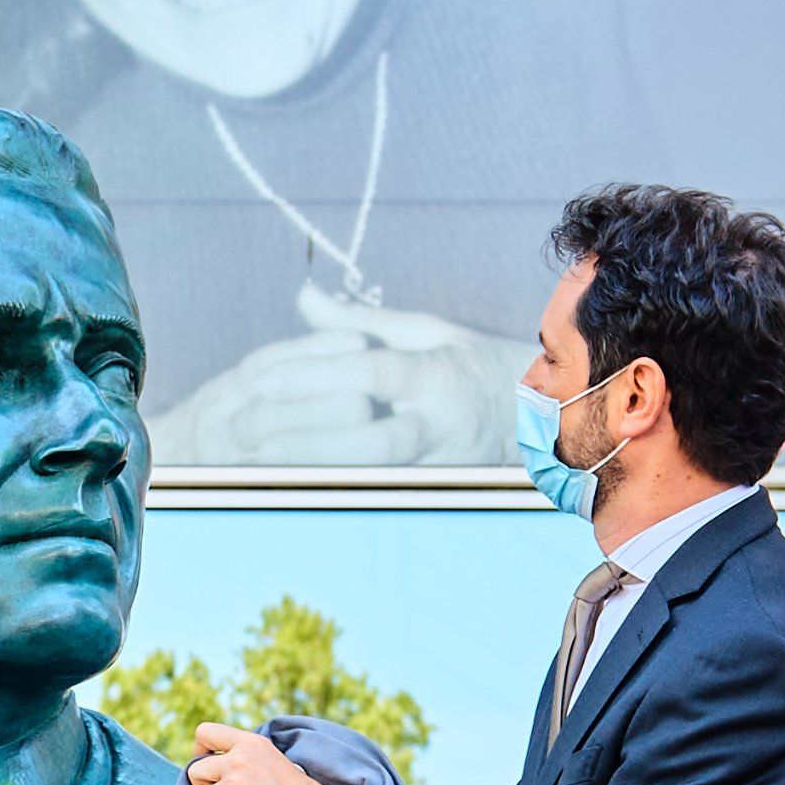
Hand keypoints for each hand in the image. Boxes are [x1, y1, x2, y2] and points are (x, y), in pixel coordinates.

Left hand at [151, 293, 516, 465]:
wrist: (533, 416)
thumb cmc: (465, 364)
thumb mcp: (421, 331)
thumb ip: (356, 321)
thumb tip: (302, 294)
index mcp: (436, 375)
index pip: (372, 374)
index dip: (315, 376)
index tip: (263, 377)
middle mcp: (438, 424)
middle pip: (373, 439)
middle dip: (310, 437)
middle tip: (251, 431)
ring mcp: (436, 464)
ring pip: (372, 474)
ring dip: (314, 468)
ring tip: (260, 459)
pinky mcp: (429, 490)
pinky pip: (374, 490)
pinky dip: (329, 485)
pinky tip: (285, 481)